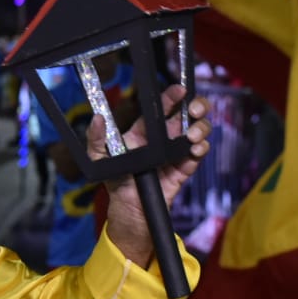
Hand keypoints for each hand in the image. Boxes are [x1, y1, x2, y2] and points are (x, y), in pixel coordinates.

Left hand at [90, 84, 212, 265]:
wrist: (128, 208)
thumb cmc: (115, 180)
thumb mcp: (99, 159)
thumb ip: (95, 139)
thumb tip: (97, 118)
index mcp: (145, 132)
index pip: (161, 109)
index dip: (172, 97)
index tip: (179, 90)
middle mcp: (164, 138)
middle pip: (187, 114)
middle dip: (196, 106)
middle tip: (194, 110)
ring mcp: (176, 152)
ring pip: (198, 130)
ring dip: (200, 128)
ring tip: (191, 135)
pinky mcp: (184, 168)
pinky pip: (199, 154)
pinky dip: (202, 148)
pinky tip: (195, 148)